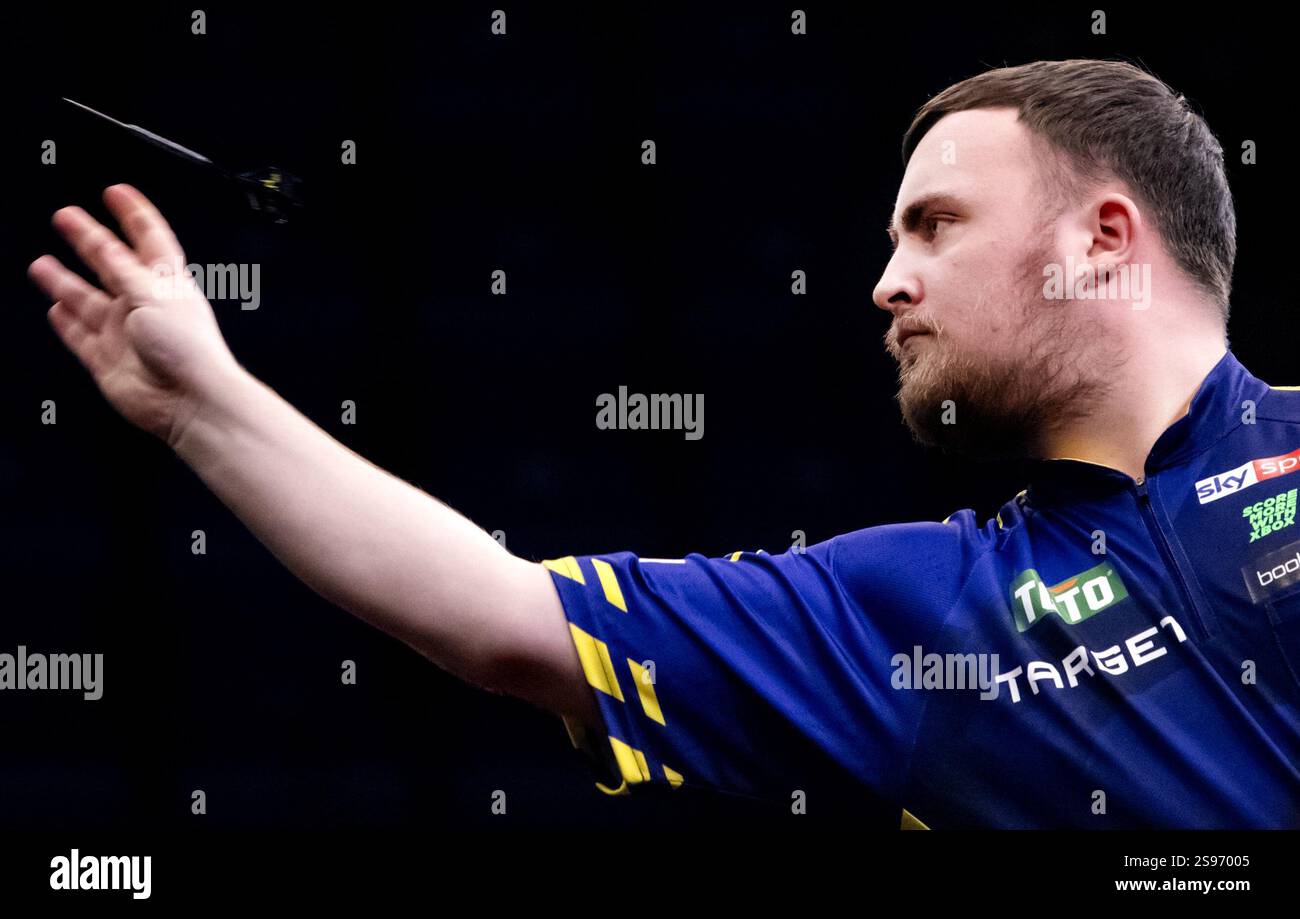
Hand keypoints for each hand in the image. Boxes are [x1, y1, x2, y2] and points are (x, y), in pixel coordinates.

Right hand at [28, 184, 240, 446]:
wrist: (189, 401)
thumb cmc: (188, 350)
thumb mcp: (153, 293)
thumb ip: (123, 269)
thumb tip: (103, 244)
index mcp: (166, 283)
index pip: (149, 238)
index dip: (132, 213)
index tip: (116, 192)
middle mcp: (145, 305)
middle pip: (109, 264)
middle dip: (87, 239)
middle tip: (66, 217)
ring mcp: (125, 333)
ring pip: (87, 300)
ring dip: (64, 282)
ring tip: (42, 264)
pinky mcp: (108, 360)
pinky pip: (81, 337)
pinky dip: (67, 323)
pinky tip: (56, 309)